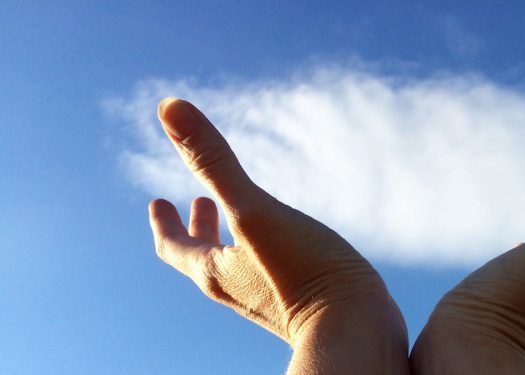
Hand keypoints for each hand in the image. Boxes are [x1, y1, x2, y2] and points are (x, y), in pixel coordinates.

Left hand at [147, 98, 408, 373]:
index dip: (164, 223)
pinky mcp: (300, 302)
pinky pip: (271, 271)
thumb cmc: (303, 273)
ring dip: (231, 237)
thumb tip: (169, 106)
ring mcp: (269, 298)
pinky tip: (290, 237)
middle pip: (203, 256)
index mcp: (216, 270)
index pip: (174, 247)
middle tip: (195, 201)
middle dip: (198, 226)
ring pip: (238, 264)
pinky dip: (264, 247)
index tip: (158, 200)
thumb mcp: (253, 210)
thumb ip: (214, 162)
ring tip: (238, 215)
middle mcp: (237, 289)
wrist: (356, 332)